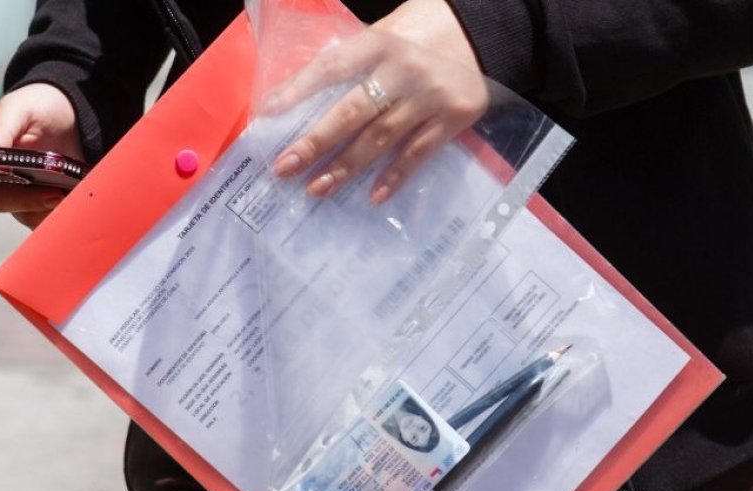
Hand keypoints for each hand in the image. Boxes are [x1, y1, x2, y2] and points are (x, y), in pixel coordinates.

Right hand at [0, 83, 82, 228]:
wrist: (64, 111)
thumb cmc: (34, 107)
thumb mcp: (16, 110)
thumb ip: (1, 131)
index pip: (0, 197)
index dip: (24, 201)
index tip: (54, 195)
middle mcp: (12, 190)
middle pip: (27, 216)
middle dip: (54, 210)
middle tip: (80, 198)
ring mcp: (35, 201)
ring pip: (48, 221)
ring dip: (68, 212)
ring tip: (90, 196)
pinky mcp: (58, 204)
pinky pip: (65, 217)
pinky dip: (79, 210)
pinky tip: (93, 197)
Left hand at [267, 0, 486, 204]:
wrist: (484, 32)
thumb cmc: (422, 34)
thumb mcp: (387, 32)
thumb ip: (354, 61)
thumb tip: (305, 99)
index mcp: (381, 42)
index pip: (331, 68)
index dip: (298, 91)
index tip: (268, 114)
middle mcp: (404, 70)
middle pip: (352, 111)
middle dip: (315, 142)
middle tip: (285, 168)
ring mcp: (430, 97)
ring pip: (381, 138)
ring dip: (346, 167)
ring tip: (317, 188)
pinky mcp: (454, 118)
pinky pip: (419, 153)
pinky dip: (395, 176)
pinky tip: (373, 196)